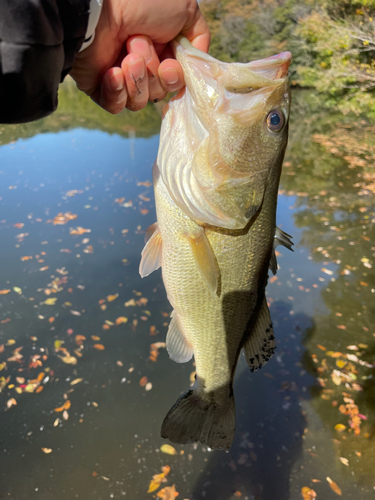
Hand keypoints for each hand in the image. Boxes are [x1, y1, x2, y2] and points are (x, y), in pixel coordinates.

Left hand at [70, 0, 209, 112]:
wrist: (99, 6)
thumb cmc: (141, 1)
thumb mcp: (185, 9)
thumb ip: (200, 37)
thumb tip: (197, 64)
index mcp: (162, 49)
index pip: (175, 80)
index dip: (174, 79)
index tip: (169, 66)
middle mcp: (142, 65)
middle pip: (159, 93)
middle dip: (152, 73)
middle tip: (138, 45)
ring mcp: (120, 77)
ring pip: (139, 101)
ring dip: (136, 79)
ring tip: (126, 56)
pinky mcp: (100, 88)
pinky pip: (116, 106)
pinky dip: (117, 91)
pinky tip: (113, 72)